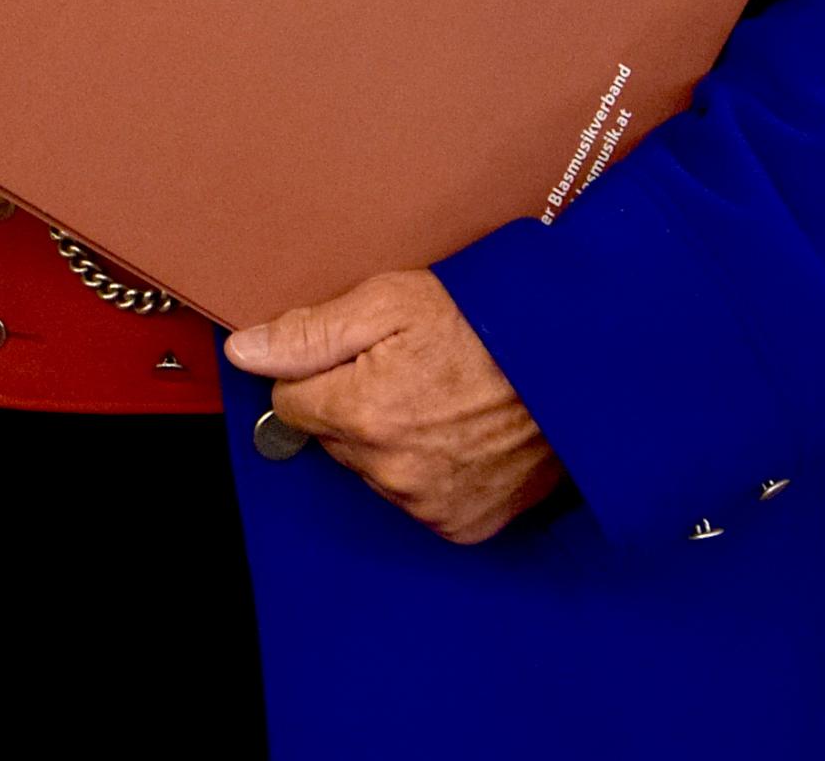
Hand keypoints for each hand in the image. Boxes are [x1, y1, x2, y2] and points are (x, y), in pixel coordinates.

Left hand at [223, 269, 563, 543]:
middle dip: (355, 403)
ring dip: (393, 439)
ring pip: (373, 468)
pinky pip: (418, 498)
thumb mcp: (393, 302)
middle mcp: (391, 468)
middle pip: (332, 436)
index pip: (291, 402)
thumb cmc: (493, 325)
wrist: (577, 367)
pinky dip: (431, 470)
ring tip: (443, 398)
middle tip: (409, 369)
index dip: (319, 371)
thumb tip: (247, 351)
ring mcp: (428, 503)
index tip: (357, 356)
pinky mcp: (462, 523)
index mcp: (364, 412)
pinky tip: (460, 435)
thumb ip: (311, 332)